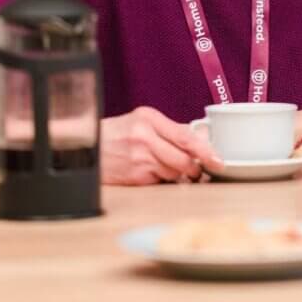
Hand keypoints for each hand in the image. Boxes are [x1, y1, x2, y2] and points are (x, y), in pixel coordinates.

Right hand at [100, 106, 220, 185]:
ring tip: (183, 172)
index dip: (206, 150)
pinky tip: (160, 175)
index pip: (185, 136)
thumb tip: (201, 138)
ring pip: (174, 172)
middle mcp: (145, 138)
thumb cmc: (116, 132)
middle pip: (183, 159)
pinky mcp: (133, 178)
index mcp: (150, 119)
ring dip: (183, 175)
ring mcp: (138, 160)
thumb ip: (170, 129)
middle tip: (204, 170)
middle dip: (198, 168)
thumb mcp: (141, 120)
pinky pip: (159, 181)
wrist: (83, 146)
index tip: (218, 159)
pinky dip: (165, 180)